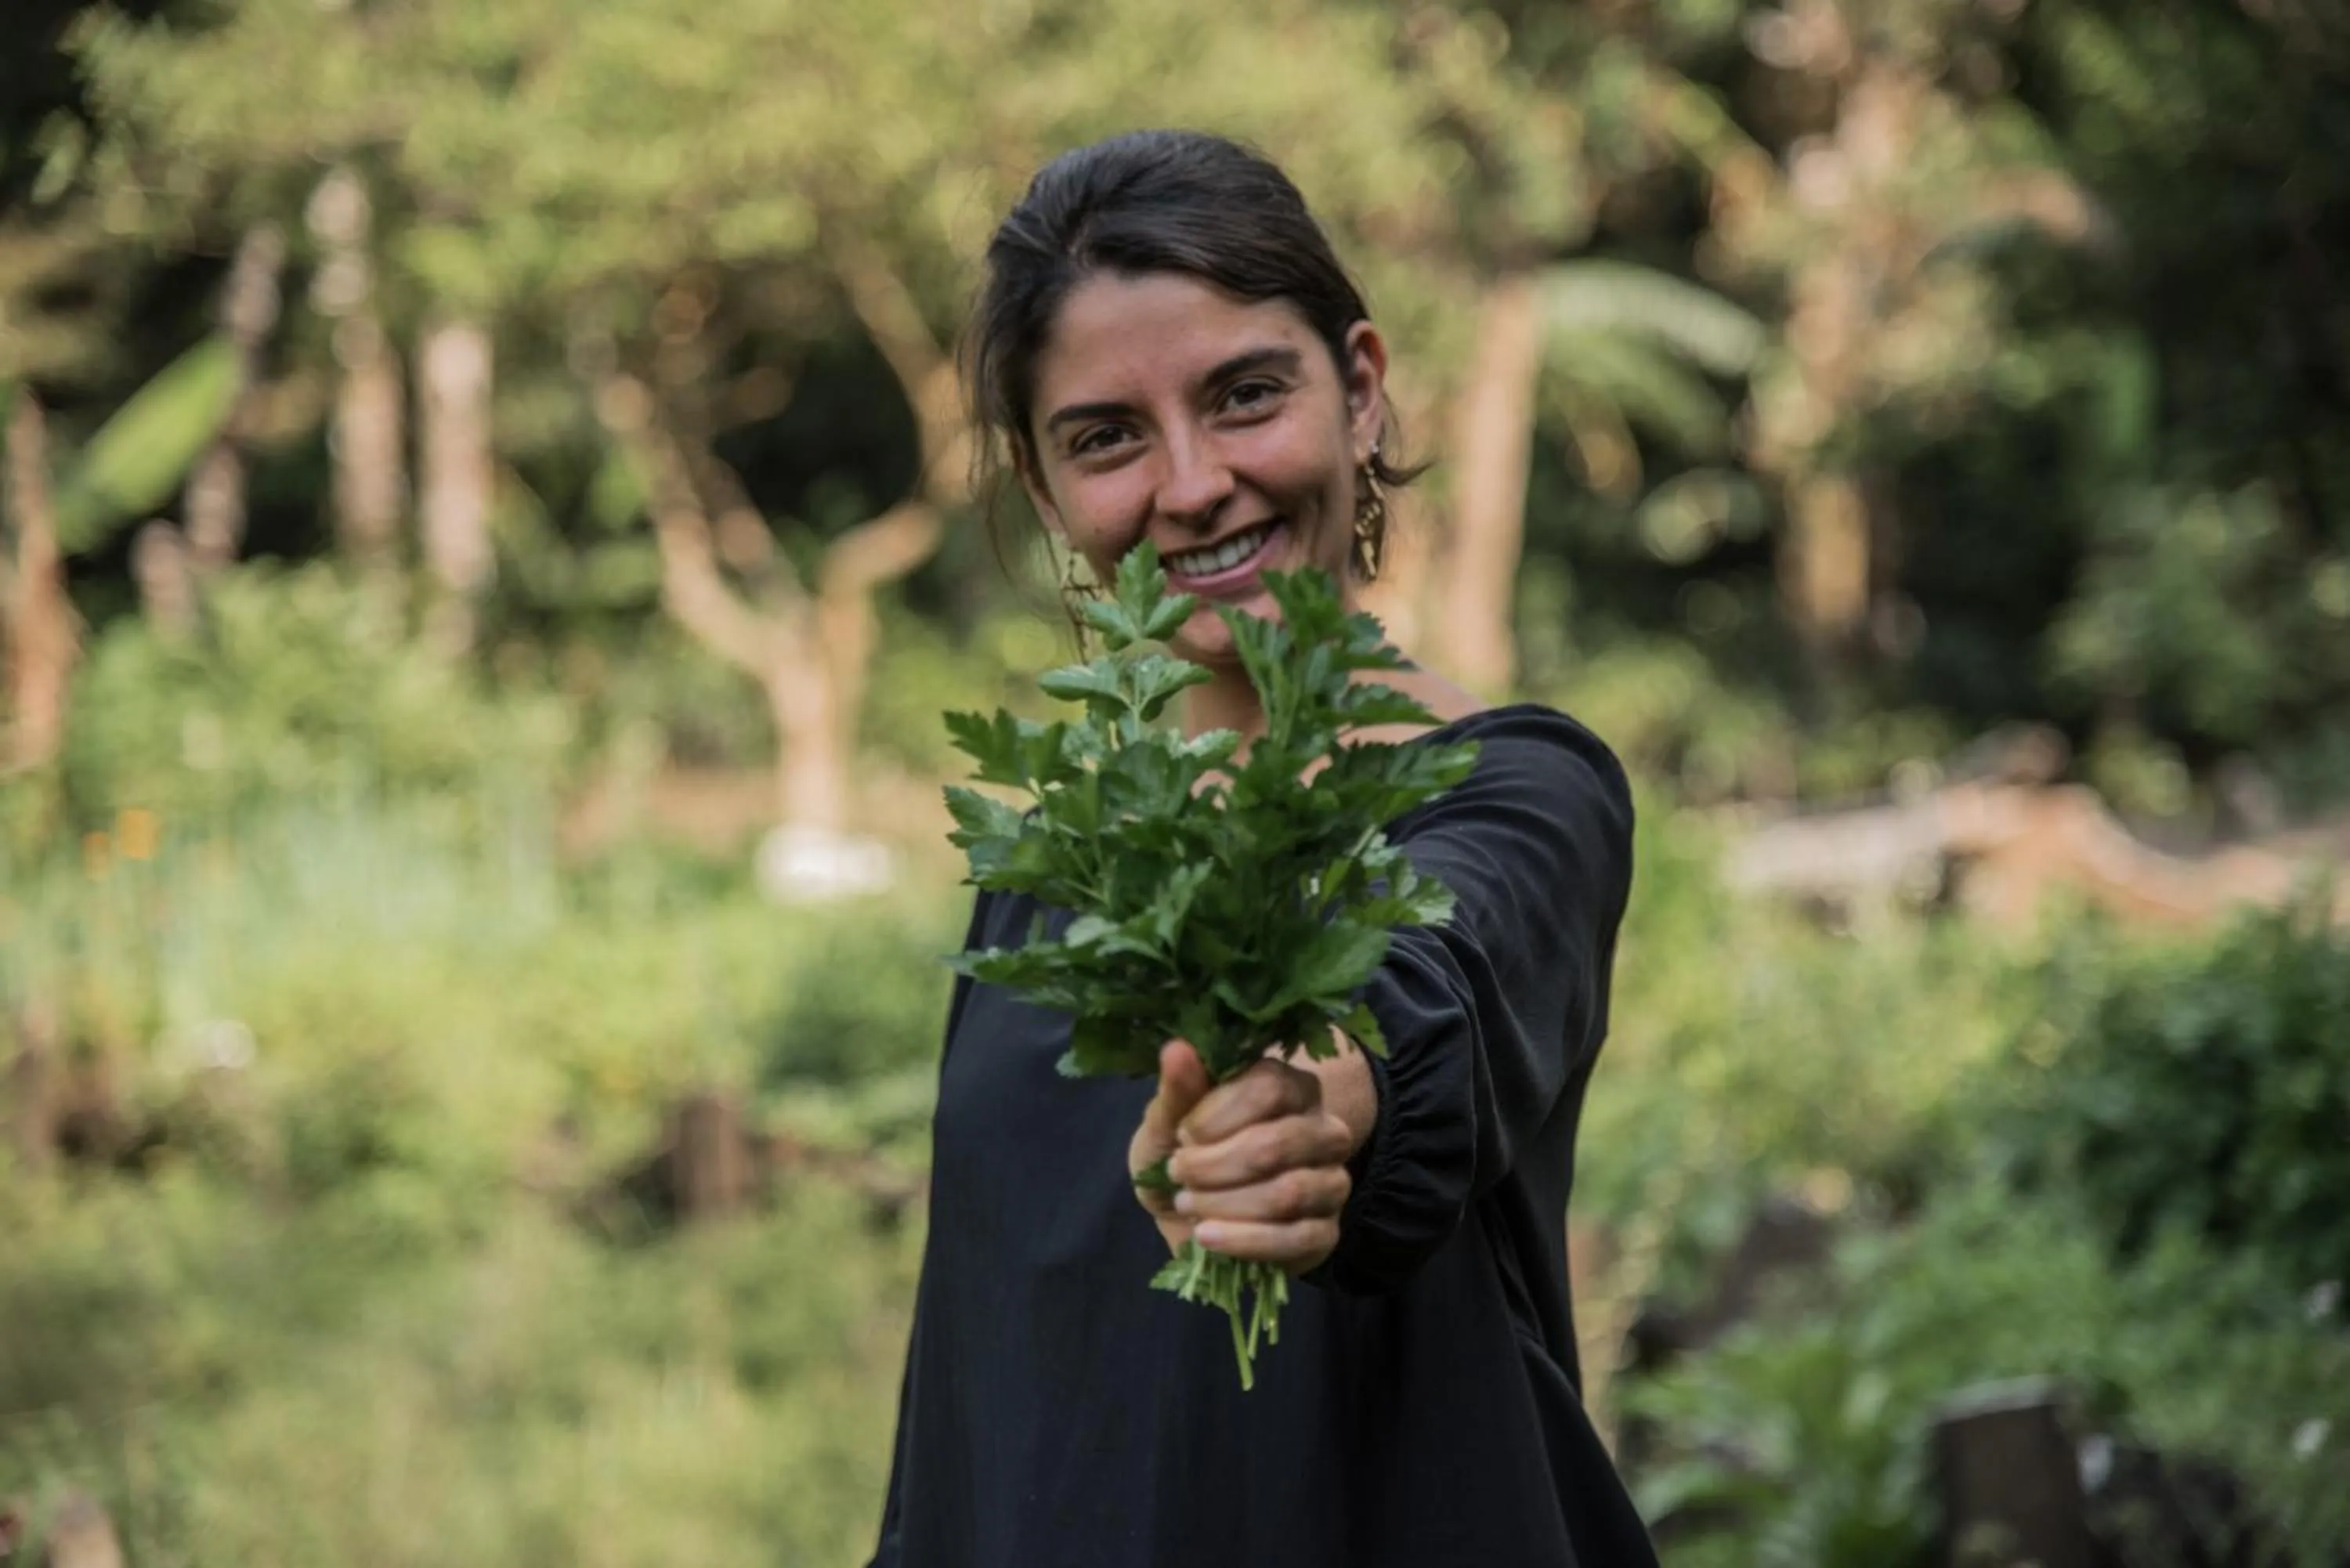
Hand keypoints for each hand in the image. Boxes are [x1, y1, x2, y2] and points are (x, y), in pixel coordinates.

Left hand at [1129, 1036, 1373, 1275]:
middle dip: (1216, 1164)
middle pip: (1279, 1143)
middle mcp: (1323, 1130)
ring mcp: (1331, 1183)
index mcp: (1291, 1087)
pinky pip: (1297, 1239)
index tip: (1183, 1134)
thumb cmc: (1183, 1152)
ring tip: (1188, 1204)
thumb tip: (1177, 1048)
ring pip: (1290, 1192)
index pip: (1270, 1087)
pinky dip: (1244, 1240)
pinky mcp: (1326, 1233)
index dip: (1219, 1114)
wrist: (1188, 1214)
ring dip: (1226, 1203)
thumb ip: (1179, 1090)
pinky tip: (1206, 1236)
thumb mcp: (1167, 1121)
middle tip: (1179, 1173)